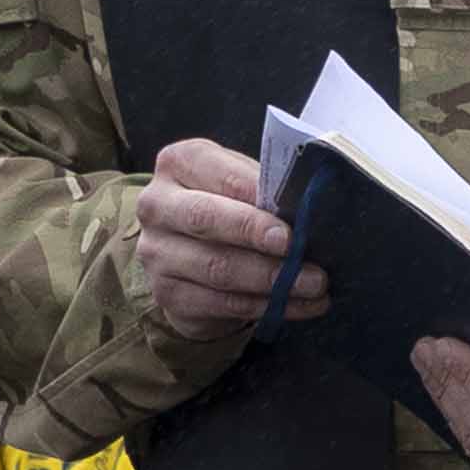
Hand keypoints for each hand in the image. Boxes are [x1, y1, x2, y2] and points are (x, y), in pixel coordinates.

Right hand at [129, 139, 299, 365]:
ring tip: (313, 283)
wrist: (187, 255)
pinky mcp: (167, 294)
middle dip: (254, 233)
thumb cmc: (226, 206)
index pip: (217, 174)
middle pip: (205, 218)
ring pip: (217, 268)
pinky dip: (267, 305)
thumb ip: (264, 189)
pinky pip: (223, 303)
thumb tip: (308, 209)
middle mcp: (157, 206)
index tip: (283, 208)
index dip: (252, 191)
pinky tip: (299, 304)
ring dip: (272, 278)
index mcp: (177, 163)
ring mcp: (156, 253)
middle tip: (295, 247)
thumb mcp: (240, 183)